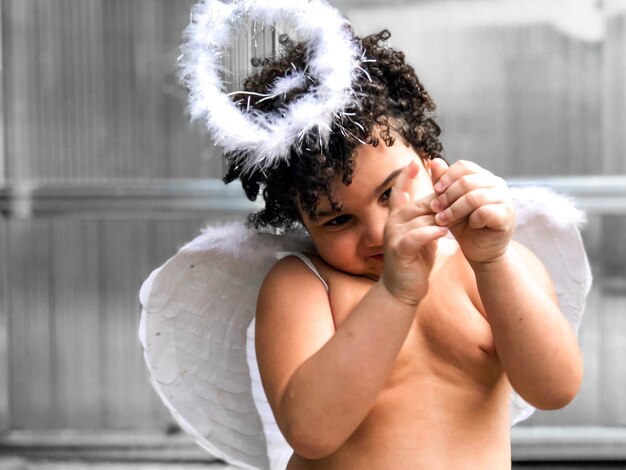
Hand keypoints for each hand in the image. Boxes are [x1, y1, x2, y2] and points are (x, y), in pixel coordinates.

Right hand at [381, 160, 448, 306]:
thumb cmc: (415, 261)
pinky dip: (431, 233)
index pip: (399, 191)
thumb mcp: (422, 235)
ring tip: (459, 216)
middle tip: (462, 197)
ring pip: (420, 218)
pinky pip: (416, 236)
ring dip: (440, 218)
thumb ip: (426, 217)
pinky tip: (444, 232)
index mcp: (397, 217)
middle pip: (419, 203)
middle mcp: (392, 222)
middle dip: (441, 202)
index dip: (407, 176)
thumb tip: (438, 199)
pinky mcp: (398, 249)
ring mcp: (393, 235)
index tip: (417, 161)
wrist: (402, 290)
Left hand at [429, 159, 514, 266]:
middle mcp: (496, 183)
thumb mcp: (448, 204)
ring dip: (454, 210)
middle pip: (466, 181)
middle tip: (434, 209)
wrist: (481, 250)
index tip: (434, 191)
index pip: (464, 166)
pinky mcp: (507, 215)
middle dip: (446, 196)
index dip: (447, 177)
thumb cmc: (464, 225)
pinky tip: (470, 226)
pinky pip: (485, 212)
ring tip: (442, 220)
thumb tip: (434, 161)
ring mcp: (504, 198)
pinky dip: (473, 219)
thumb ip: (442, 184)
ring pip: (474, 197)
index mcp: (482, 177)